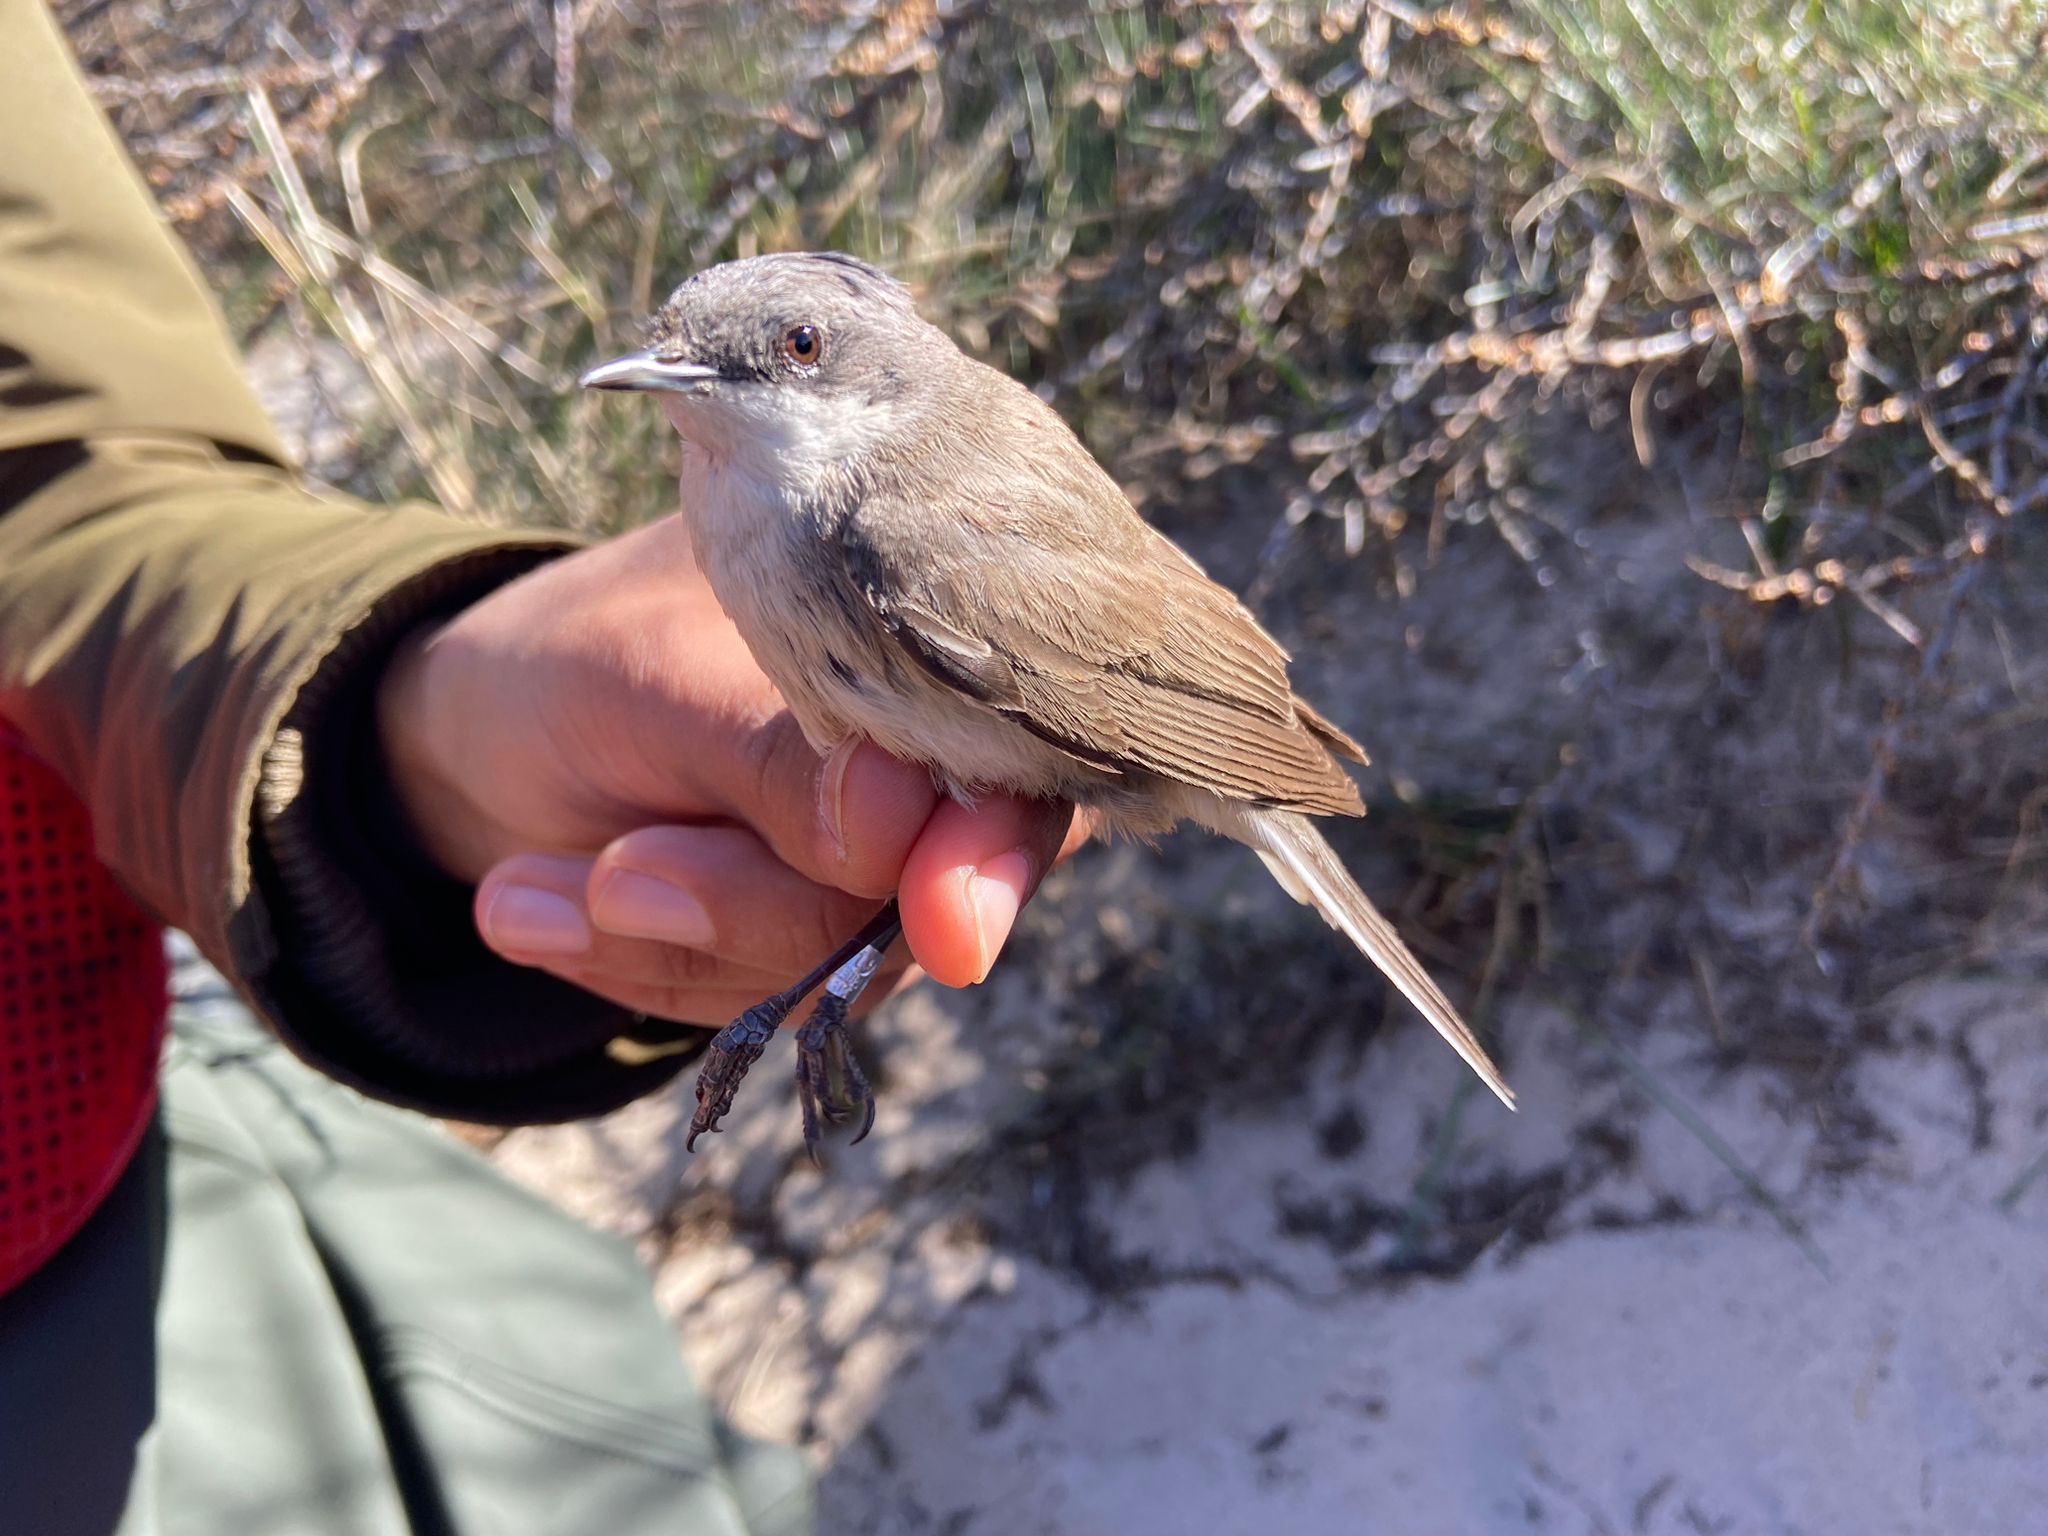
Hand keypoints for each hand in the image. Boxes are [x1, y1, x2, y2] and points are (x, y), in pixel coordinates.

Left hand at [375, 513, 1081, 1023]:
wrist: (464, 737)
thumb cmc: (566, 657)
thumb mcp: (652, 680)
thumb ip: (779, 754)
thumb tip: (904, 825)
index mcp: (927, 639)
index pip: (1019, 760)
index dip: (995, 849)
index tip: (945, 928)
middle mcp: (933, 760)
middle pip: (926, 895)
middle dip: (753, 905)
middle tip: (610, 875)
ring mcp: (878, 862)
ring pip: (838, 968)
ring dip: (673, 942)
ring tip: (539, 884)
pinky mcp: (813, 938)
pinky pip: (768, 1003)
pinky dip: (648, 971)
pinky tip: (552, 908)